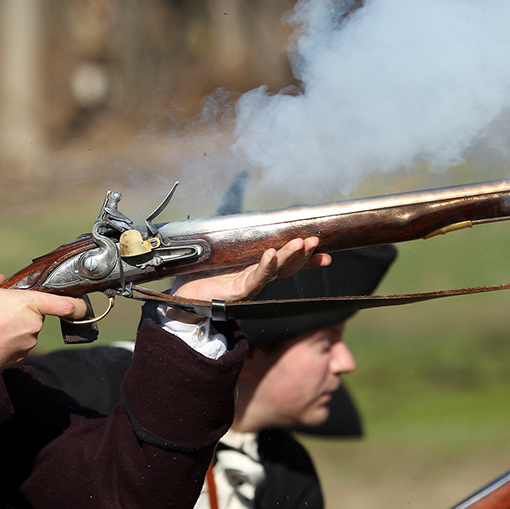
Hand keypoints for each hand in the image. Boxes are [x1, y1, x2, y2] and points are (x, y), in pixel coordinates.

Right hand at [0, 268, 87, 371]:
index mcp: (30, 304)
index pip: (66, 305)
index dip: (78, 304)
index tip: (82, 305)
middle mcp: (34, 325)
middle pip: (37, 315)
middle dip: (22, 311)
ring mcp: (28, 344)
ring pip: (26, 329)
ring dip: (14, 326)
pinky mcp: (19, 358)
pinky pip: (18, 344)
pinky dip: (8, 340)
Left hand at [166, 237, 330, 322]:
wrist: (183, 296)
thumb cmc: (202, 273)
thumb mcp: (224, 252)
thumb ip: (238, 239)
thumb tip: (244, 212)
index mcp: (258, 269)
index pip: (288, 263)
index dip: (308, 259)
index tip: (326, 253)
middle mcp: (258, 279)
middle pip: (287, 267)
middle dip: (303, 253)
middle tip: (314, 240)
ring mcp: (249, 286)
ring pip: (275, 271)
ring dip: (289, 256)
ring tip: (300, 243)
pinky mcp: (237, 292)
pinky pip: (255, 279)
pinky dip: (265, 266)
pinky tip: (271, 255)